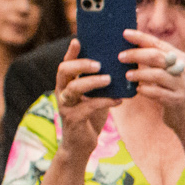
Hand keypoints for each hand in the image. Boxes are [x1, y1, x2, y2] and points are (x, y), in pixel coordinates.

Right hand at [52, 38, 114, 157]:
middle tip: (99, 63)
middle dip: (80, 64)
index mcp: (67, 83)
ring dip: (92, 82)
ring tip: (110, 79)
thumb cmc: (90, 116)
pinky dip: (105, 102)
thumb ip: (101, 82)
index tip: (78, 40)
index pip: (66, 63)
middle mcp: (62, 92)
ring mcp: (65, 105)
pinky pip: (88, 107)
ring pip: (73, 88)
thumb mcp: (94, 96)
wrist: (81, 144)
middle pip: (64, 71)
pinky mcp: (73, 119)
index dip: (71, 52)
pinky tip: (119, 100)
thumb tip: (122, 65)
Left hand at [123, 29, 184, 134]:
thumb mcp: (169, 71)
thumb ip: (156, 60)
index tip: (125, 33)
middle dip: (136, 55)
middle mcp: (182, 69)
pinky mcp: (177, 100)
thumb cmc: (172, 89)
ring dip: (139, 74)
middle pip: (156, 57)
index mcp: (180, 57)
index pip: (158, 43)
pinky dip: (145, 90)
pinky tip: (138, 90)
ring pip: (157, 75)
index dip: (141, 37)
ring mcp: (181, 85)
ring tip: (127, 75)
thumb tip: (130, 47)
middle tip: (120, 57)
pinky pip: (157, 93)